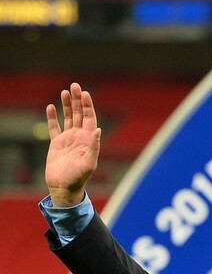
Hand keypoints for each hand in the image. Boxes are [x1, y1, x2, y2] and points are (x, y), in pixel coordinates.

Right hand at [45, 82, 100, 206]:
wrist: (64, 188)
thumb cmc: (78, 178)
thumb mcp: (89, 163)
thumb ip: (94, 146)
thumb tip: (98, 130)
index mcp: (88, 139)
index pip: (90, 118)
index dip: (88, 105)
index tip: (84, 93)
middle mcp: (80, 137)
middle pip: (80, 114)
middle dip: (78, 100)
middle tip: (74, 85)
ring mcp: (68, 139)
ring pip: (68, 117)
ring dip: (67, 105)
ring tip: (65, 91)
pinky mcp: (56, 144)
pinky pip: (54, 127)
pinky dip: (52, 117)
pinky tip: (50, 107)